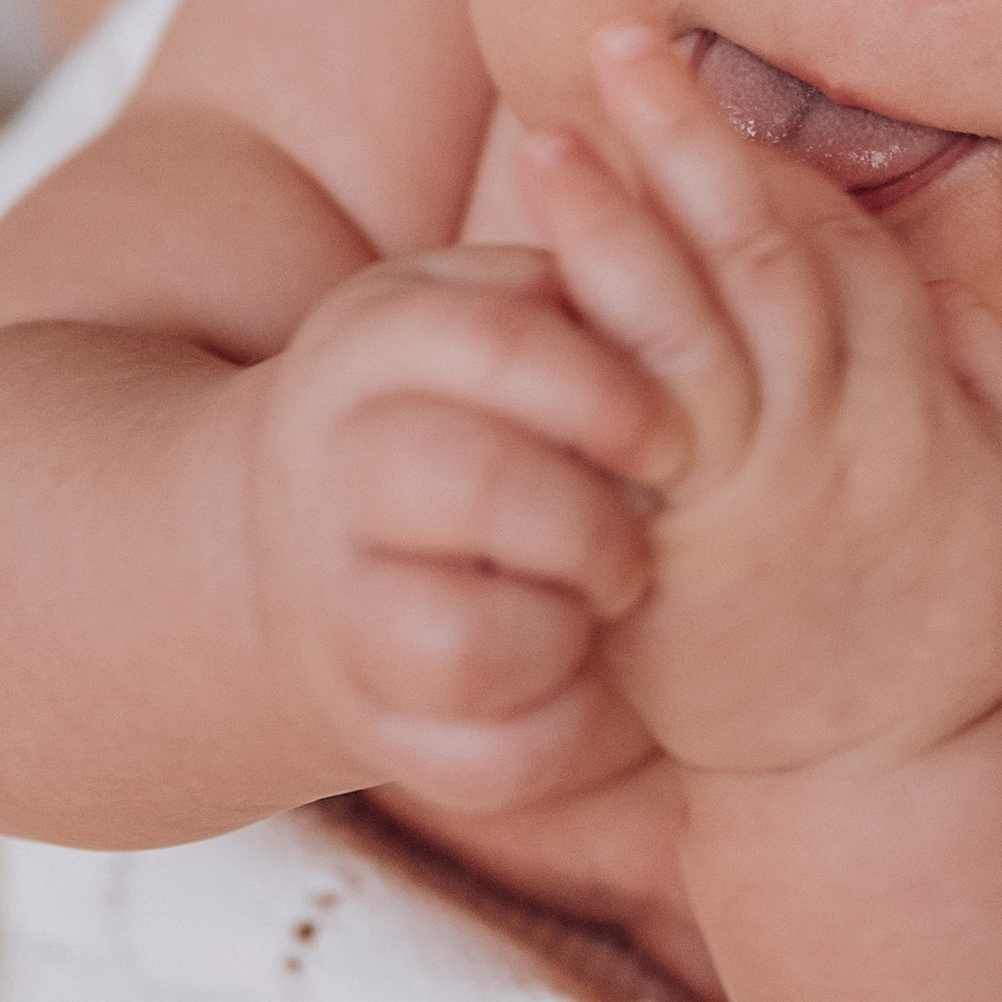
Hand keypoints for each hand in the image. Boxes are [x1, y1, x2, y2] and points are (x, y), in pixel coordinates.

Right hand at [237, 243, 674, 814]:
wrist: (297, 544)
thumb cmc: (458, 405)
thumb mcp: (487, 309)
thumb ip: (583, 281)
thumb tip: (703, 241)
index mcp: (376, 339)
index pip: (495, 343)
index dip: (608, 392)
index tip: (676, 439)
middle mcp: (332, 466)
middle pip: (471, 485)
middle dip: (589, 525)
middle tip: (641, 542)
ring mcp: (330, 603)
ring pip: (459, 641)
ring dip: (562, 632)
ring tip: (594, 610)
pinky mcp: (357, 720)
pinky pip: (471, 759)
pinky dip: (550, 735)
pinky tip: (574, 685)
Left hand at [506, 27, 1001, 782]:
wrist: (880, 783)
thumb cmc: (948, 622)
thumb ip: (989, 375)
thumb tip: (933, 281)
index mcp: (915, 399)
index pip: (835, 244)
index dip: (764, 162)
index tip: (697, 92)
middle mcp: (830, 431)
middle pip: (751, 255)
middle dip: (682, 142)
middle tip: (615, 44)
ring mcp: (743, 496)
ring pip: (677, 332)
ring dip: (608, 228)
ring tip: (547, 140)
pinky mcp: (668, 559)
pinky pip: (621, 440)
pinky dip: (579, 359)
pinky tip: (524, 293)